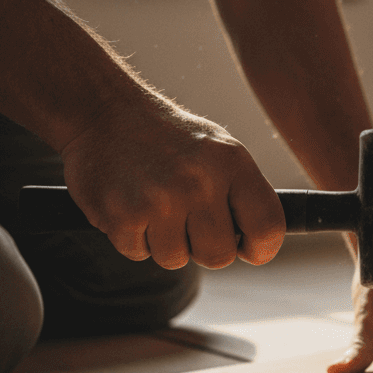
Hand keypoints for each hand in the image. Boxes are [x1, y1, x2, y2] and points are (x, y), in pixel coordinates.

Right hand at [60, 89, 284, 269]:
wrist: (103, 112)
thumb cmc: (172, 140)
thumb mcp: (221, 151)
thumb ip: (245, 193)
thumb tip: (264, 241)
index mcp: (232, 163)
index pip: (268, 226)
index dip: (262, 249)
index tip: (249, 249)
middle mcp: (199, 181)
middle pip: (219, 256)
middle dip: (206, 250)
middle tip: (191, 225)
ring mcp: (160, 199)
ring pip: (176, 260)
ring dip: (167, 244)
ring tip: (157, 207)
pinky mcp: (122, 214)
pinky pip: (139, 254)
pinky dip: (134, 239)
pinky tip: (132, 206)